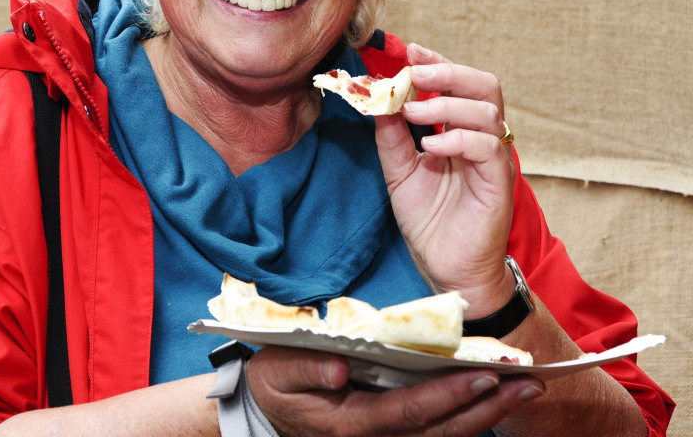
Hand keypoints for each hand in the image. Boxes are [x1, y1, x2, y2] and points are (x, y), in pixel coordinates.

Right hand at [247, 346, 543, 436]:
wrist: (269, 415)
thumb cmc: (276, 387)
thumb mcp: (276, 372)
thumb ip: (306, 369)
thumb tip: (340, 367)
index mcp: (350, 424)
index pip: (408, 412)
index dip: (447, 396)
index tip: (483, 377)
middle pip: (441, 431)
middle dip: (488, 408)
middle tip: (530, 383)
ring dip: (489, 415)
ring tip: (525, 389)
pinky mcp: (394, 435)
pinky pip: (439, 435)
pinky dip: (471, 421)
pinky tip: (496, 402)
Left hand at [373, 44, 517, 316]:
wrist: (448, 268)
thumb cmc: (430, 220)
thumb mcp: (400, 171)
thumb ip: (392, 136)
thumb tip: (376, 99)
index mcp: (461, 130)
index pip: (459, 82)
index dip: (437, 61)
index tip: (408, 50)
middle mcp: (483, 138)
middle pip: (484, 85)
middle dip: (448, 71)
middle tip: (414, 71)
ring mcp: (494, 159)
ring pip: (487, 111)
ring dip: (446, 103)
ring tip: (413, 109)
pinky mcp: (498, 183)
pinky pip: (488, 147)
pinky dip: (457, 138)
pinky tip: (430, 146)